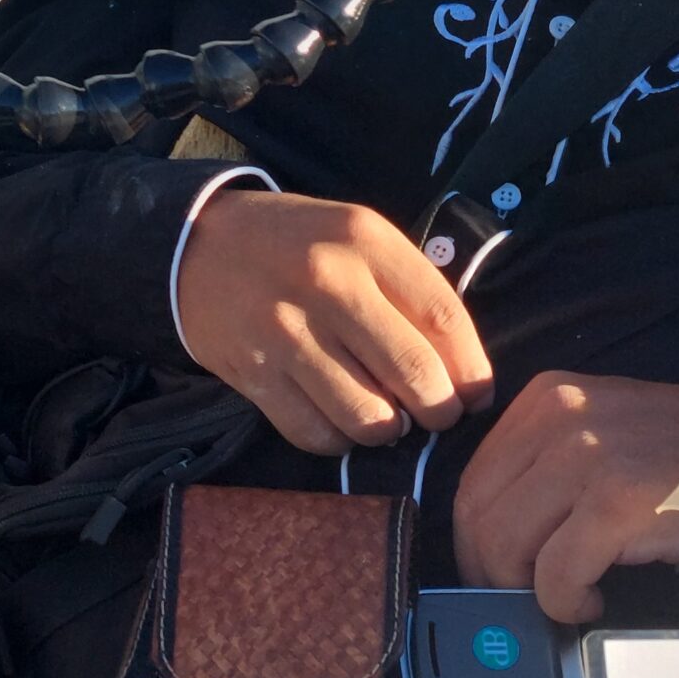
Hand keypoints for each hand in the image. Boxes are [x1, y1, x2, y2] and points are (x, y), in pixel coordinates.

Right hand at [176, 188, 494, 456]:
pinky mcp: (252, 372)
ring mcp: (286, 331)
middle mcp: (328, 283)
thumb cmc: (300, 243)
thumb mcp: (359, 237)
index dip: (472, 368)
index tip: (477, 394)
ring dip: (390, 429)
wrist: (200, 243)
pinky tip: (342, 422)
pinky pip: (314, 433)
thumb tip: (460, 368)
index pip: (444, 317)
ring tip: (390, 419)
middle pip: (414, 372)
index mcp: (365, 240)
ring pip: (367, 415)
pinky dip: (339, 440)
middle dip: (440, 409)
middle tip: (438, 414)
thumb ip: (409, 288)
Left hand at [452, 373, 678, 623]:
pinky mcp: (615, 502)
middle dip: (493, 572)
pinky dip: (566, 601)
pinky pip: (554, 575)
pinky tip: (595, 598)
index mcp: (548, 399)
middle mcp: (560, 417)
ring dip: (530, 589)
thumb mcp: (606, 430)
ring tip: (571, 592)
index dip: (475, 542)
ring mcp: (586, 456)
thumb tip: (497, 535)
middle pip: (477, 515)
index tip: (497, 573)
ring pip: (504, 547)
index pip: (474, 481)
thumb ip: (549, 466)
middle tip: (526, 598)